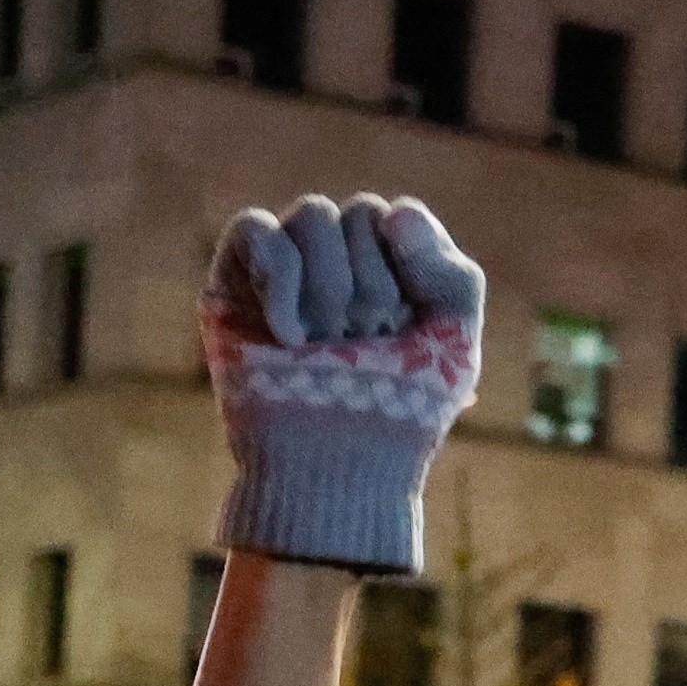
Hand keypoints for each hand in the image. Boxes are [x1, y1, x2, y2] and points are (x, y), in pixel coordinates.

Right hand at [200, 192, 485, 571]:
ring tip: (327, 344)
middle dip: (370, 287)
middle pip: (356, 214)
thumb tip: (394, 212)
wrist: (337, 473)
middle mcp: (332, 260)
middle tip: (361, 347)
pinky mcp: (232, 286)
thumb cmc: (399, 416)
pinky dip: (281, 276)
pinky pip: (255, 228)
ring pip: (313, 214)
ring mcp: (282, 270)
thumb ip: (452, 275)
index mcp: (384, 267)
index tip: (402, 327)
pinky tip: (291, 337)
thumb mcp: (454, 348)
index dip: (405, 269)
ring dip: (331, 285)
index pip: (393, 218)